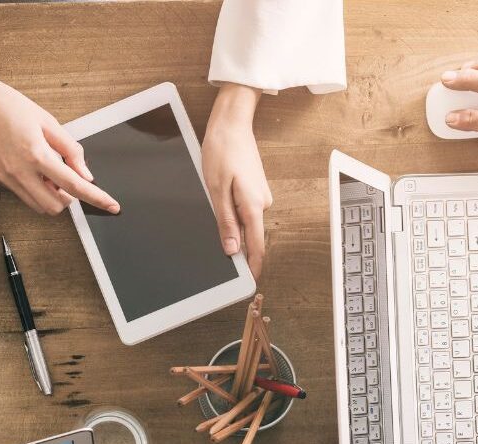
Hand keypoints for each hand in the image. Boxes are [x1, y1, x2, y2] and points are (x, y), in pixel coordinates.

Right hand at [0, 60, 119, 215]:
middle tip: (70, 178)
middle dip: (69, 198)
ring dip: (53, 198)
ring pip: (40, 207)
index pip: (74, 185)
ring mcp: (8, 179)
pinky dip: (38, 193)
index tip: (111, 205)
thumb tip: (86, 173)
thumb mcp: (48, 121)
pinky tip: (37, 173)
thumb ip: (70, 149)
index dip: (96, 198)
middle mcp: (21, 172)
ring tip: (51, 174)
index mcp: (37, 154)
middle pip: (56, 206)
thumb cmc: (8, 105)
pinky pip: (25, 198)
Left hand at [203, 84, 271, 277]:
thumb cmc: (222, 151)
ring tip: (215, 205)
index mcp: (254, 205)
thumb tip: (232, 249)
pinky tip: (221, 199)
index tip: (248, 284)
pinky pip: (245, 210)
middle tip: (216, 250)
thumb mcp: (216, 190)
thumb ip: (226, 222)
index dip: (253, 267)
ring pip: (246, 222)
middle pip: (250, 235)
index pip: (257, 246)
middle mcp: (263, 203)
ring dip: (231, 224)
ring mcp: (260, 195)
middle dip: (236, 245)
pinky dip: (233, 212)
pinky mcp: (255, 189)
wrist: (232, 124)